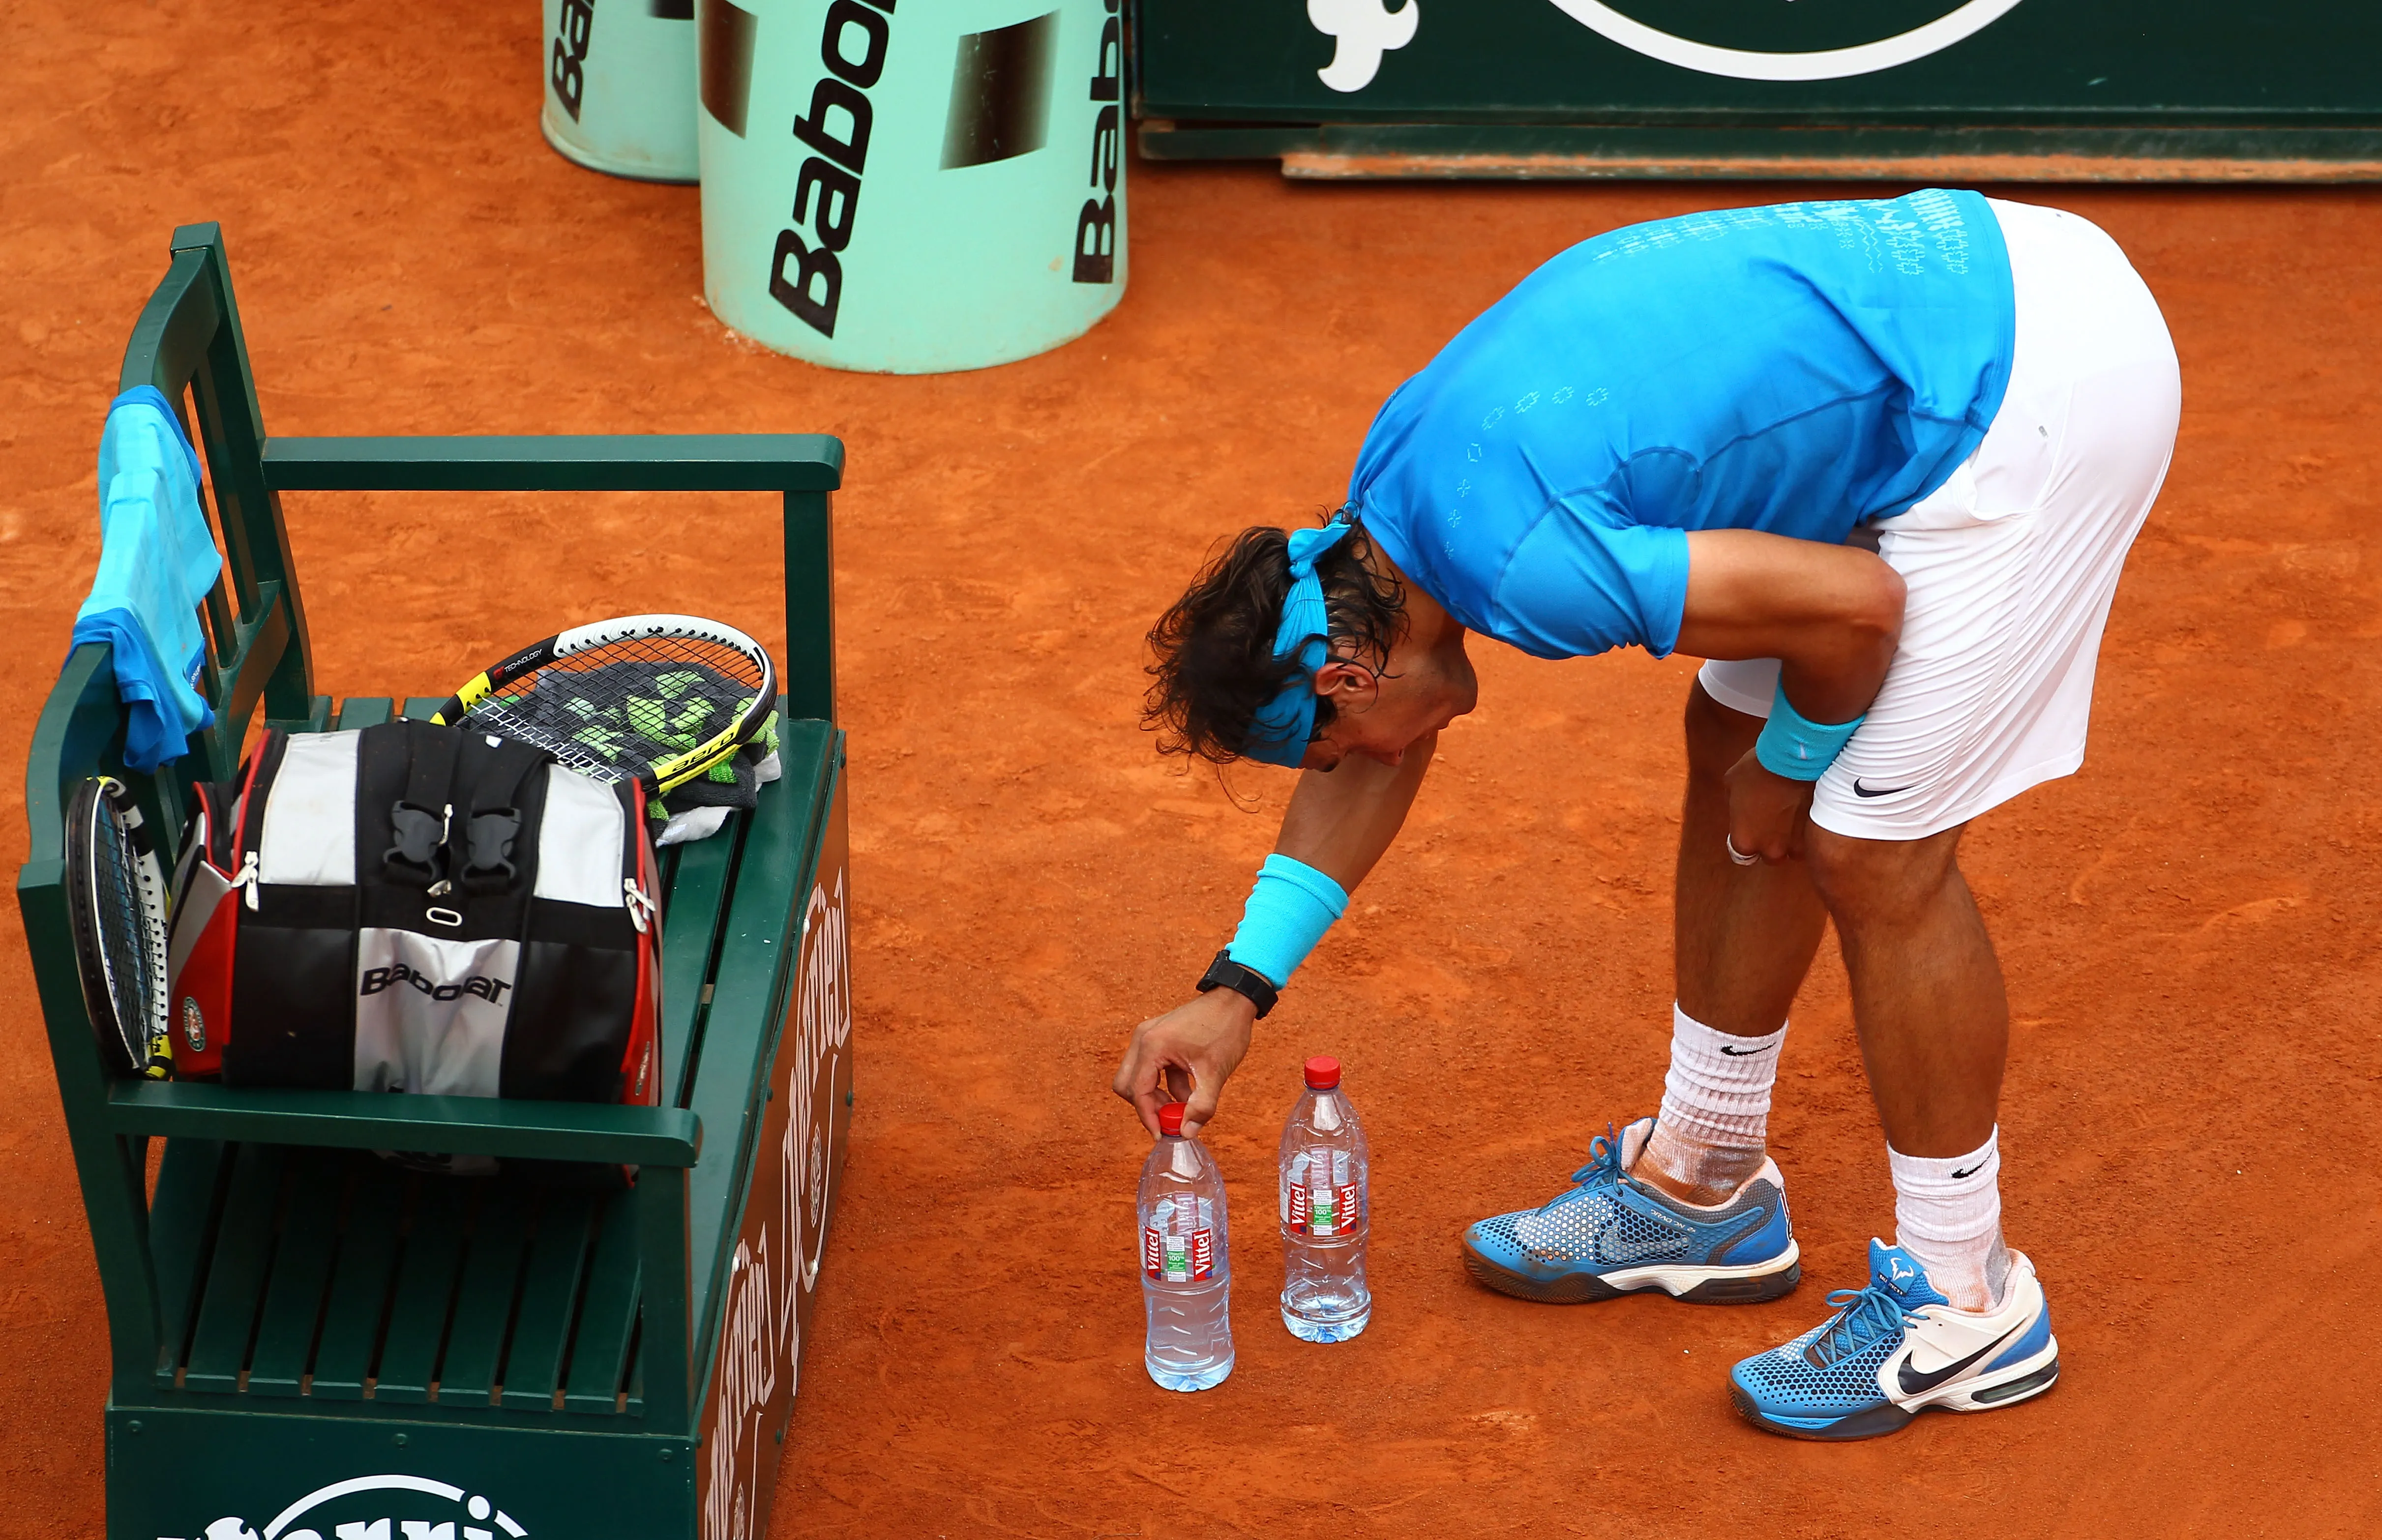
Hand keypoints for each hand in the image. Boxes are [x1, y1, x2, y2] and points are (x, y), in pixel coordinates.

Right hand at [1112, 987, 1256, 1137]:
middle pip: (1127, 1085)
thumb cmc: (1225, 1030)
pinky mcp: (1157, 1037)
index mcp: (1153, 1046)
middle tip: (1171, 1119)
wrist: (1234, 999)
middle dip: (1147, 1106)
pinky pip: (1150, 1068)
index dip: (1148, 1117)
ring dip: (1157, 1096)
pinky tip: (1188, 1091)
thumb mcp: (1215, 1073)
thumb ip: (1201, 1106)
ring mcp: (1148, 1036)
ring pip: (1137, 1077)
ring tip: (1184, 1106)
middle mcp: (1143, 1039)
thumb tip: (1187, 1132)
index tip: (1163, 1135)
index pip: (1138, 1091)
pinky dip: (1164, 1084)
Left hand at [1724, 749, 1815, 862]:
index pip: (1742, 854)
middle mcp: (1770, 850)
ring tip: (1795, 816)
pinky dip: (1809, 831)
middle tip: (1776, 821)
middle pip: (1770, 856)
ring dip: (1793, 839)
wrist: (1796, 760)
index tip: (1752, 828)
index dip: (1748, 839)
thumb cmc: (1759, 769)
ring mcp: (1796, 846)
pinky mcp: (1817, 837)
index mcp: (1745, 840)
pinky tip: (1809, 814)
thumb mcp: (1732, 783)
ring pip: (1793, 852)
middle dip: (1772, 843)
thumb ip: (1734, 804)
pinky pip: (1811, 841)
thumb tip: (1740, 809)